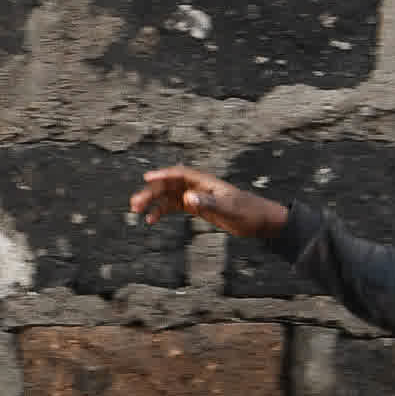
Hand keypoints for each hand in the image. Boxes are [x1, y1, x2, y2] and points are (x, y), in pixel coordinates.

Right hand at [127, 164, 286, 241]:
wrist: (260, 221)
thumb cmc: (248, 212)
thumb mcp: (229, 209)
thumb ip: (208, 203)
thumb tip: (187, 198)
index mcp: (205, 182)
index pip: (179, 174)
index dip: (162, 175)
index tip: (146, 178)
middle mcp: (198, 186)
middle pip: (169, 186)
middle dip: (151, 193)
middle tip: (134, 204)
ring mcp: (196, 196)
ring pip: (168, 196)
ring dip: (152, 202)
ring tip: (137, 211)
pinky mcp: (197, 207)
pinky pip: (174, 206)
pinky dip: (162, 211)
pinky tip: (152, 220)